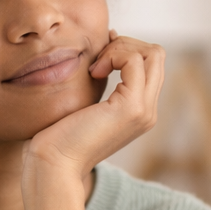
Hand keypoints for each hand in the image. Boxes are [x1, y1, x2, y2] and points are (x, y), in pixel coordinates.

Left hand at [25, 31, 165, 180]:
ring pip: (152, 54)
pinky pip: (134, 61)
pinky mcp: (132, 108)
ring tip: (95, 67)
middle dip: (125, 44)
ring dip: (120, 48)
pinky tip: (93, 72)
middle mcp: (148, 112)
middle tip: (97, 59)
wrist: (54, 165)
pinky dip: (113, 56)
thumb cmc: (60, 137)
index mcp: (140, 111)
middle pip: (156, 55)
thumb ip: (104, 81)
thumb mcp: (88, 103)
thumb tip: (107, 45)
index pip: (150, 64)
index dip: (125, 49)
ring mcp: (144, 111)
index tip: (98, 56)